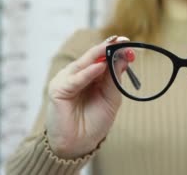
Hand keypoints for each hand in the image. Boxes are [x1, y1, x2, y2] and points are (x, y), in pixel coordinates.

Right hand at [45, 35, 128, 158]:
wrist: (79, 144)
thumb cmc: (94, 121)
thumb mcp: (111, 97)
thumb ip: (115, 77)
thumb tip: (124, 56)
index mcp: (91, 75)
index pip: (102, 57)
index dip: (115, 49)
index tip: (128, 43)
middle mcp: (77, 74)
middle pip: (93, 56)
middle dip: (108, 48)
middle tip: (122, 41)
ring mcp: (66, 80)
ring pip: (83, 63)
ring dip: (99, 54)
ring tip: (113, 48)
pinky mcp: (58, 89)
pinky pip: (75, 79)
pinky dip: (88, 73)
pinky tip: (100, 66)